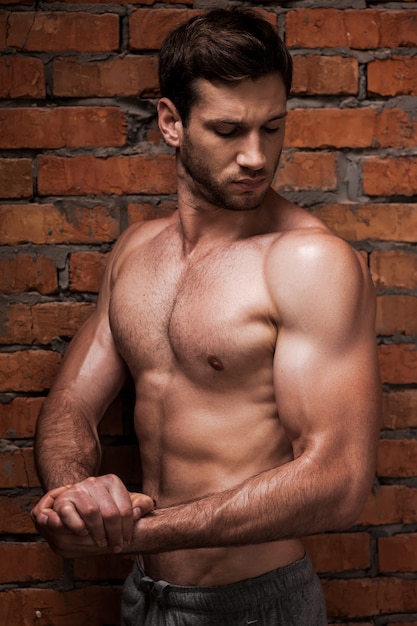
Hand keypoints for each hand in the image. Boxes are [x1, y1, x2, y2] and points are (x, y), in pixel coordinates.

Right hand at [31, 474, 153, 553]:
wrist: (78, 503)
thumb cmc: (107, 506)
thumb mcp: (128, 502)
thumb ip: (143, 504)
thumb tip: (138, 512)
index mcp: (112, 482)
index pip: (125, 509)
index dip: (127, 530)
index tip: (126, 542)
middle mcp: (95, 482)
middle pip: (110, 513)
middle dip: (115, 535)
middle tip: (115, 547)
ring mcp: (77, 489)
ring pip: (91, 512)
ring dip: (98, 532)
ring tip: (101, 542)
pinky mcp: (62, 500)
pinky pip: (69, 514)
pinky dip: (77, 526)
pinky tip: (83, 533)